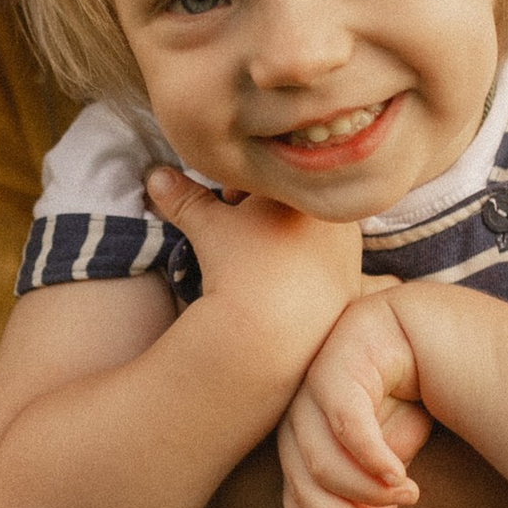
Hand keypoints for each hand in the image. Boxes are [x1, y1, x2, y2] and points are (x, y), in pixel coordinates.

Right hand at [145, 165, 364, 366]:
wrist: (271, 332)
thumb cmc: (240, 268)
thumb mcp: (206, 226)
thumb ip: (183, 197)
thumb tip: (154, 175)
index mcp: (304, 192)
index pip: (276, 176)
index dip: (247, 185)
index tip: (226, 200)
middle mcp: (336, 217)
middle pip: (300, 204)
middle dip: (270, 212)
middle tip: (241, 230)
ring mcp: (351, 256)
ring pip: (318, 236)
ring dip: (291, 242)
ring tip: (261, 262)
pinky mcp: (352, 291)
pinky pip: (331, 273)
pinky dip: (309, 275)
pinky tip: (286, 289)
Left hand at [277, 289, 427, 507]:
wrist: (455, 338)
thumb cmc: (423, 396)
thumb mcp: (394, 460)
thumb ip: (370, 496)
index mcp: (304, 423)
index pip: (294, 488)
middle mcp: (301, 397)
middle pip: (301, 475)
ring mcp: (317, 369)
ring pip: (318, 452)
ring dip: (364, 489)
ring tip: (410, 498)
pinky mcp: (343, 348)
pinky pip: (345, 418)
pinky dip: (371, 458)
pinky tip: (402, 477)